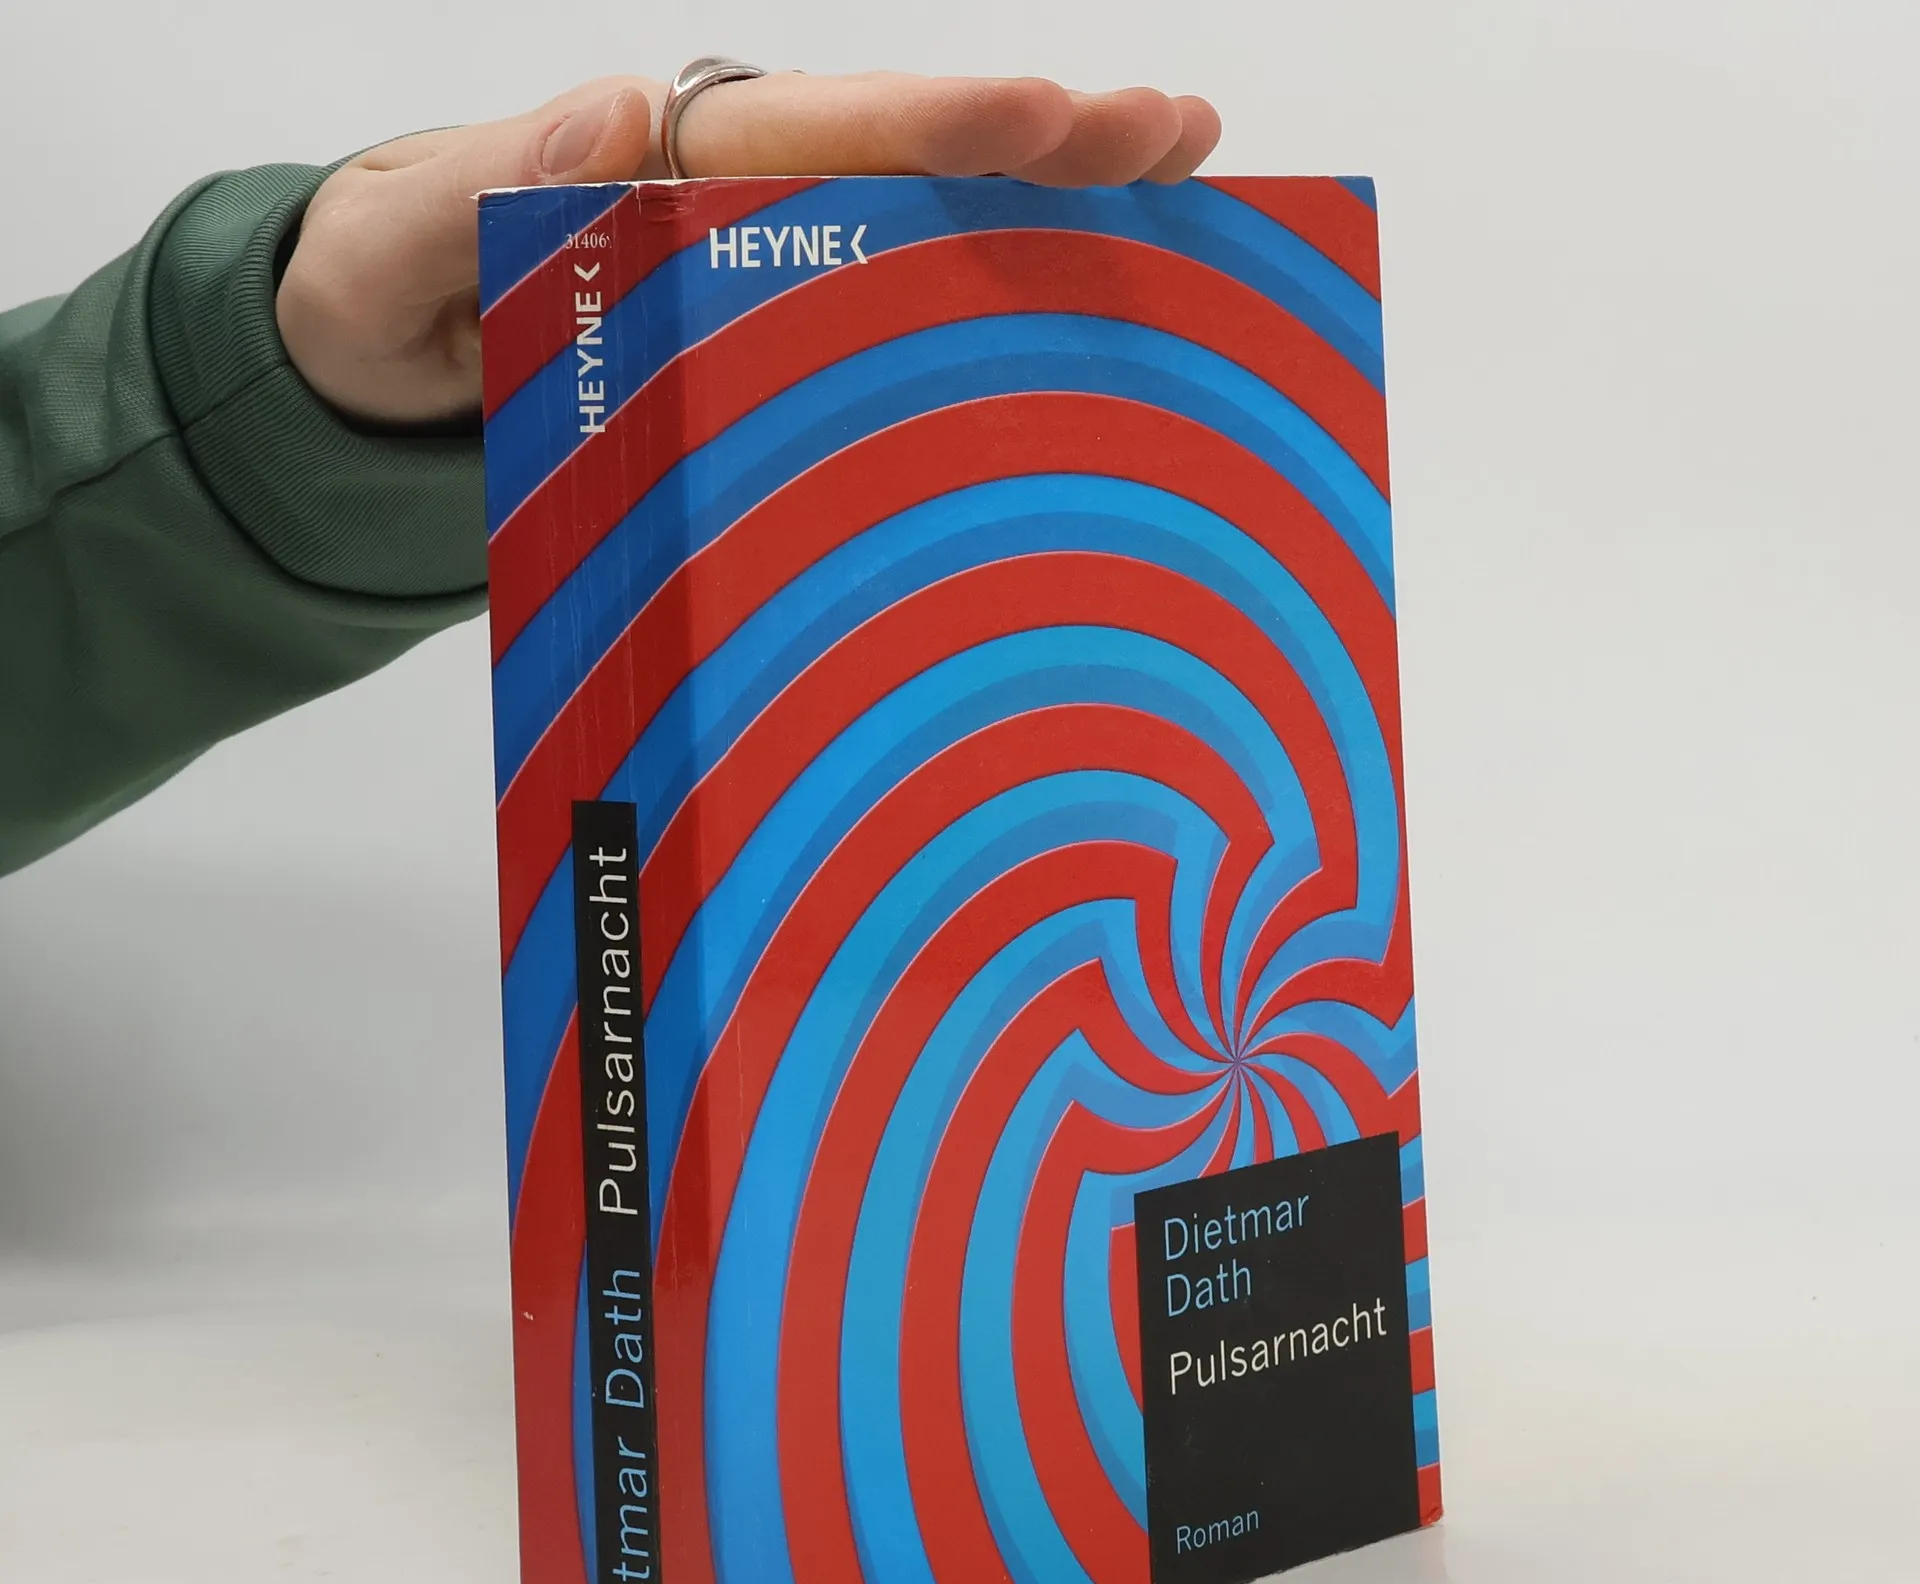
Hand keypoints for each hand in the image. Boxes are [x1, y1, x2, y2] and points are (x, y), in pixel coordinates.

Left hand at [276, 72, 1221, 425]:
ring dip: (1057, 213)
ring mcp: (775, 275)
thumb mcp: (388, 251)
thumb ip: (477, 189)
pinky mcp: (783, 347)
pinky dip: (1001, 306)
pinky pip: (904, 318)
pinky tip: (1099, 308)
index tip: (1038, 118)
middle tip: (1173, 133)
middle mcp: (744, 201)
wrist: (382, 375)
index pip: (820, 132)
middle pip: (914, 159)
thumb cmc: (381, 302)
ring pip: (935, 227)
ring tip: (1187, 181)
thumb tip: (615, 108)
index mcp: (668, 165)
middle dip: (1044, 148)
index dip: (932, 126)